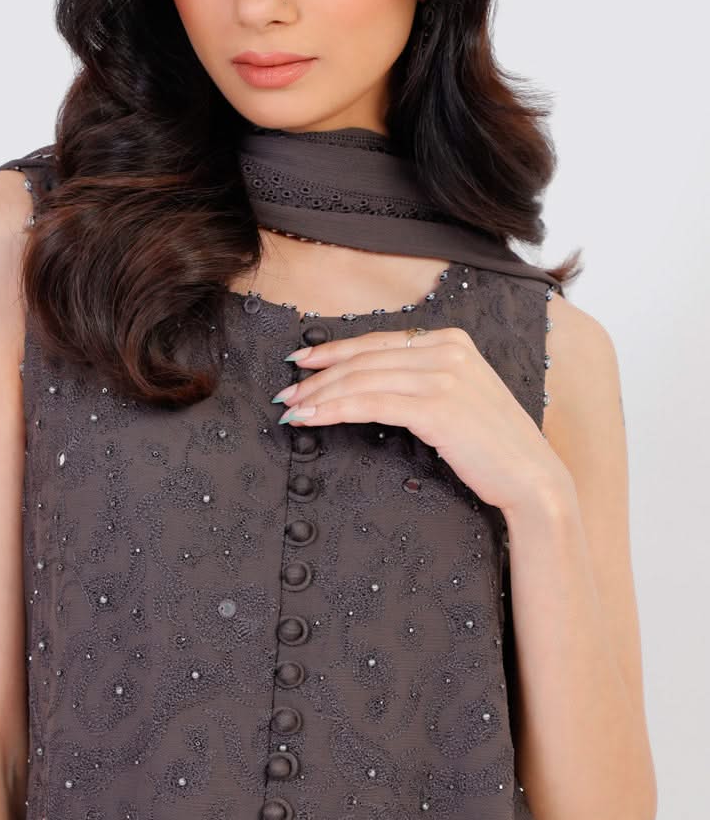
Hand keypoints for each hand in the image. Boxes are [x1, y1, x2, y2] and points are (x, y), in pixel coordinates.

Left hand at [273, 325, 569, 518]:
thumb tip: (365, 379)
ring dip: (319, 395)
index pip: (377, 342)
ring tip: (293, 410)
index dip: (334, 351)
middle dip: (319, 376)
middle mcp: (447, 349)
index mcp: (451, 339)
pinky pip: (370, 403)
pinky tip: (311, 419)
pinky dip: (334, 410)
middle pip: (364, 358)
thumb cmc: (491, 447)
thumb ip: (421, 379)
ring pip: (361, 380)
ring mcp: (443, 376)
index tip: (303, 363)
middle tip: (288, 392)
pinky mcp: (436, 408)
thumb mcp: (458, 397)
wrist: (532, 479)